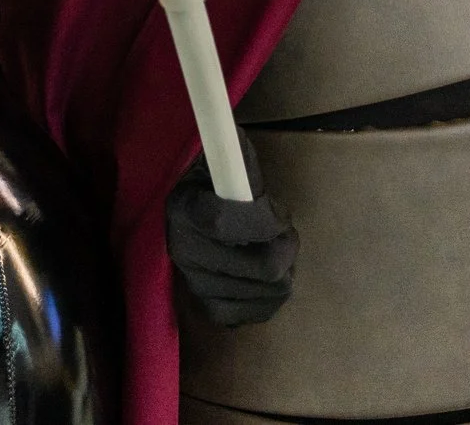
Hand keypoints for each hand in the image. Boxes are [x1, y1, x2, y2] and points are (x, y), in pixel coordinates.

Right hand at [165, 151, 297, 327]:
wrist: (199, 203)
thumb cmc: (221, 176)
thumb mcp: (231, 156)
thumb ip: (242, 165)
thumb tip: (253, 186)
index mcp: (183, 208)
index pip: (226, 223)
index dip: (268, 221)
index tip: (280, 215)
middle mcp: (183, 250)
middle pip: (263, 267)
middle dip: (286, 246)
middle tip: (283, 231)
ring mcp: (195, 283)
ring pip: (271, 291)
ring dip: (285, 268)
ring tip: (273, 248)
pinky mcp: (209, 306)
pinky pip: (259, 313)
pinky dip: (272, 294)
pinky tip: (265, 275)